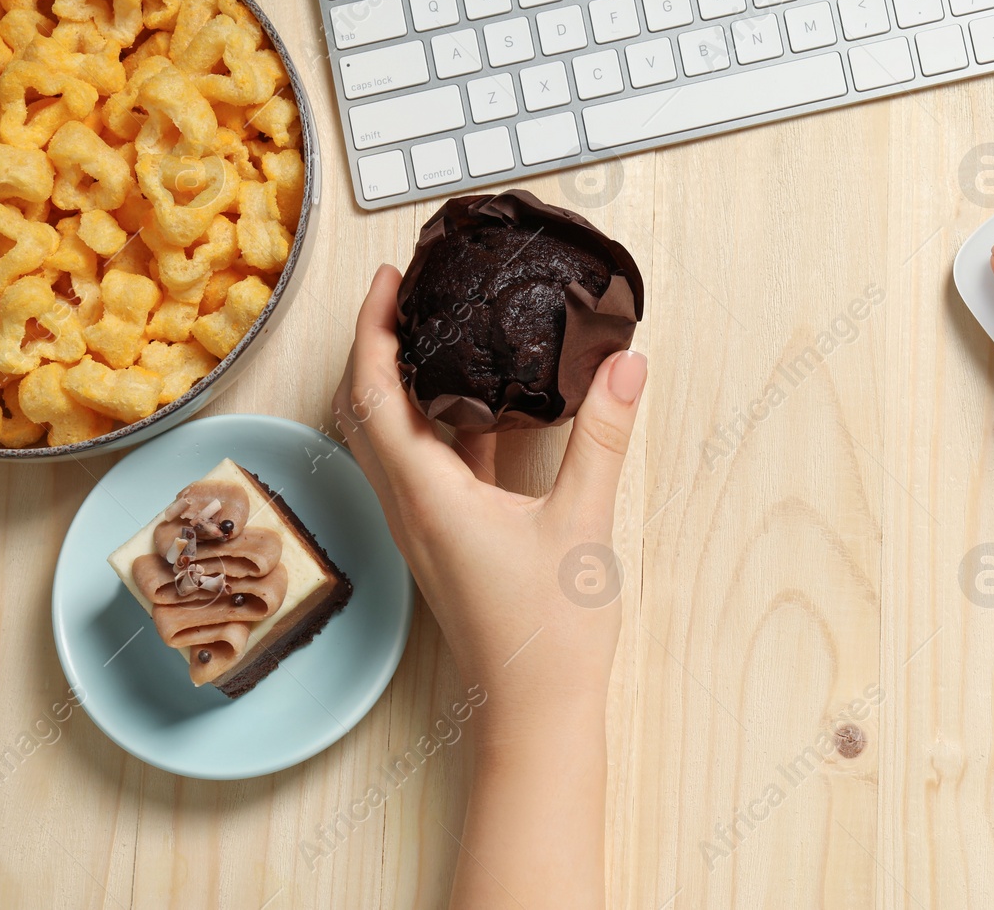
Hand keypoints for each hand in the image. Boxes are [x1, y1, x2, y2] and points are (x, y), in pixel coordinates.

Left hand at [333, 264, 647, 733]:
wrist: (534, 713)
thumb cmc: (548, 633)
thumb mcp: (582, 523)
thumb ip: (601, 438)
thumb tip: (624, 366)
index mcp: (428, 497)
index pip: (374, 395)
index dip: (373, 329)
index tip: (388, 280)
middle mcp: (411, 509)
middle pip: (369, 410)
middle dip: (379, 345)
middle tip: (409, 294)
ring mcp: (426, 529)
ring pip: (396, 439)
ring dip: (406, 383)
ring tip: (443, 333)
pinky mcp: (449, 543)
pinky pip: (430, 468)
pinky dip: (444, 426)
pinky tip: (488, 407)